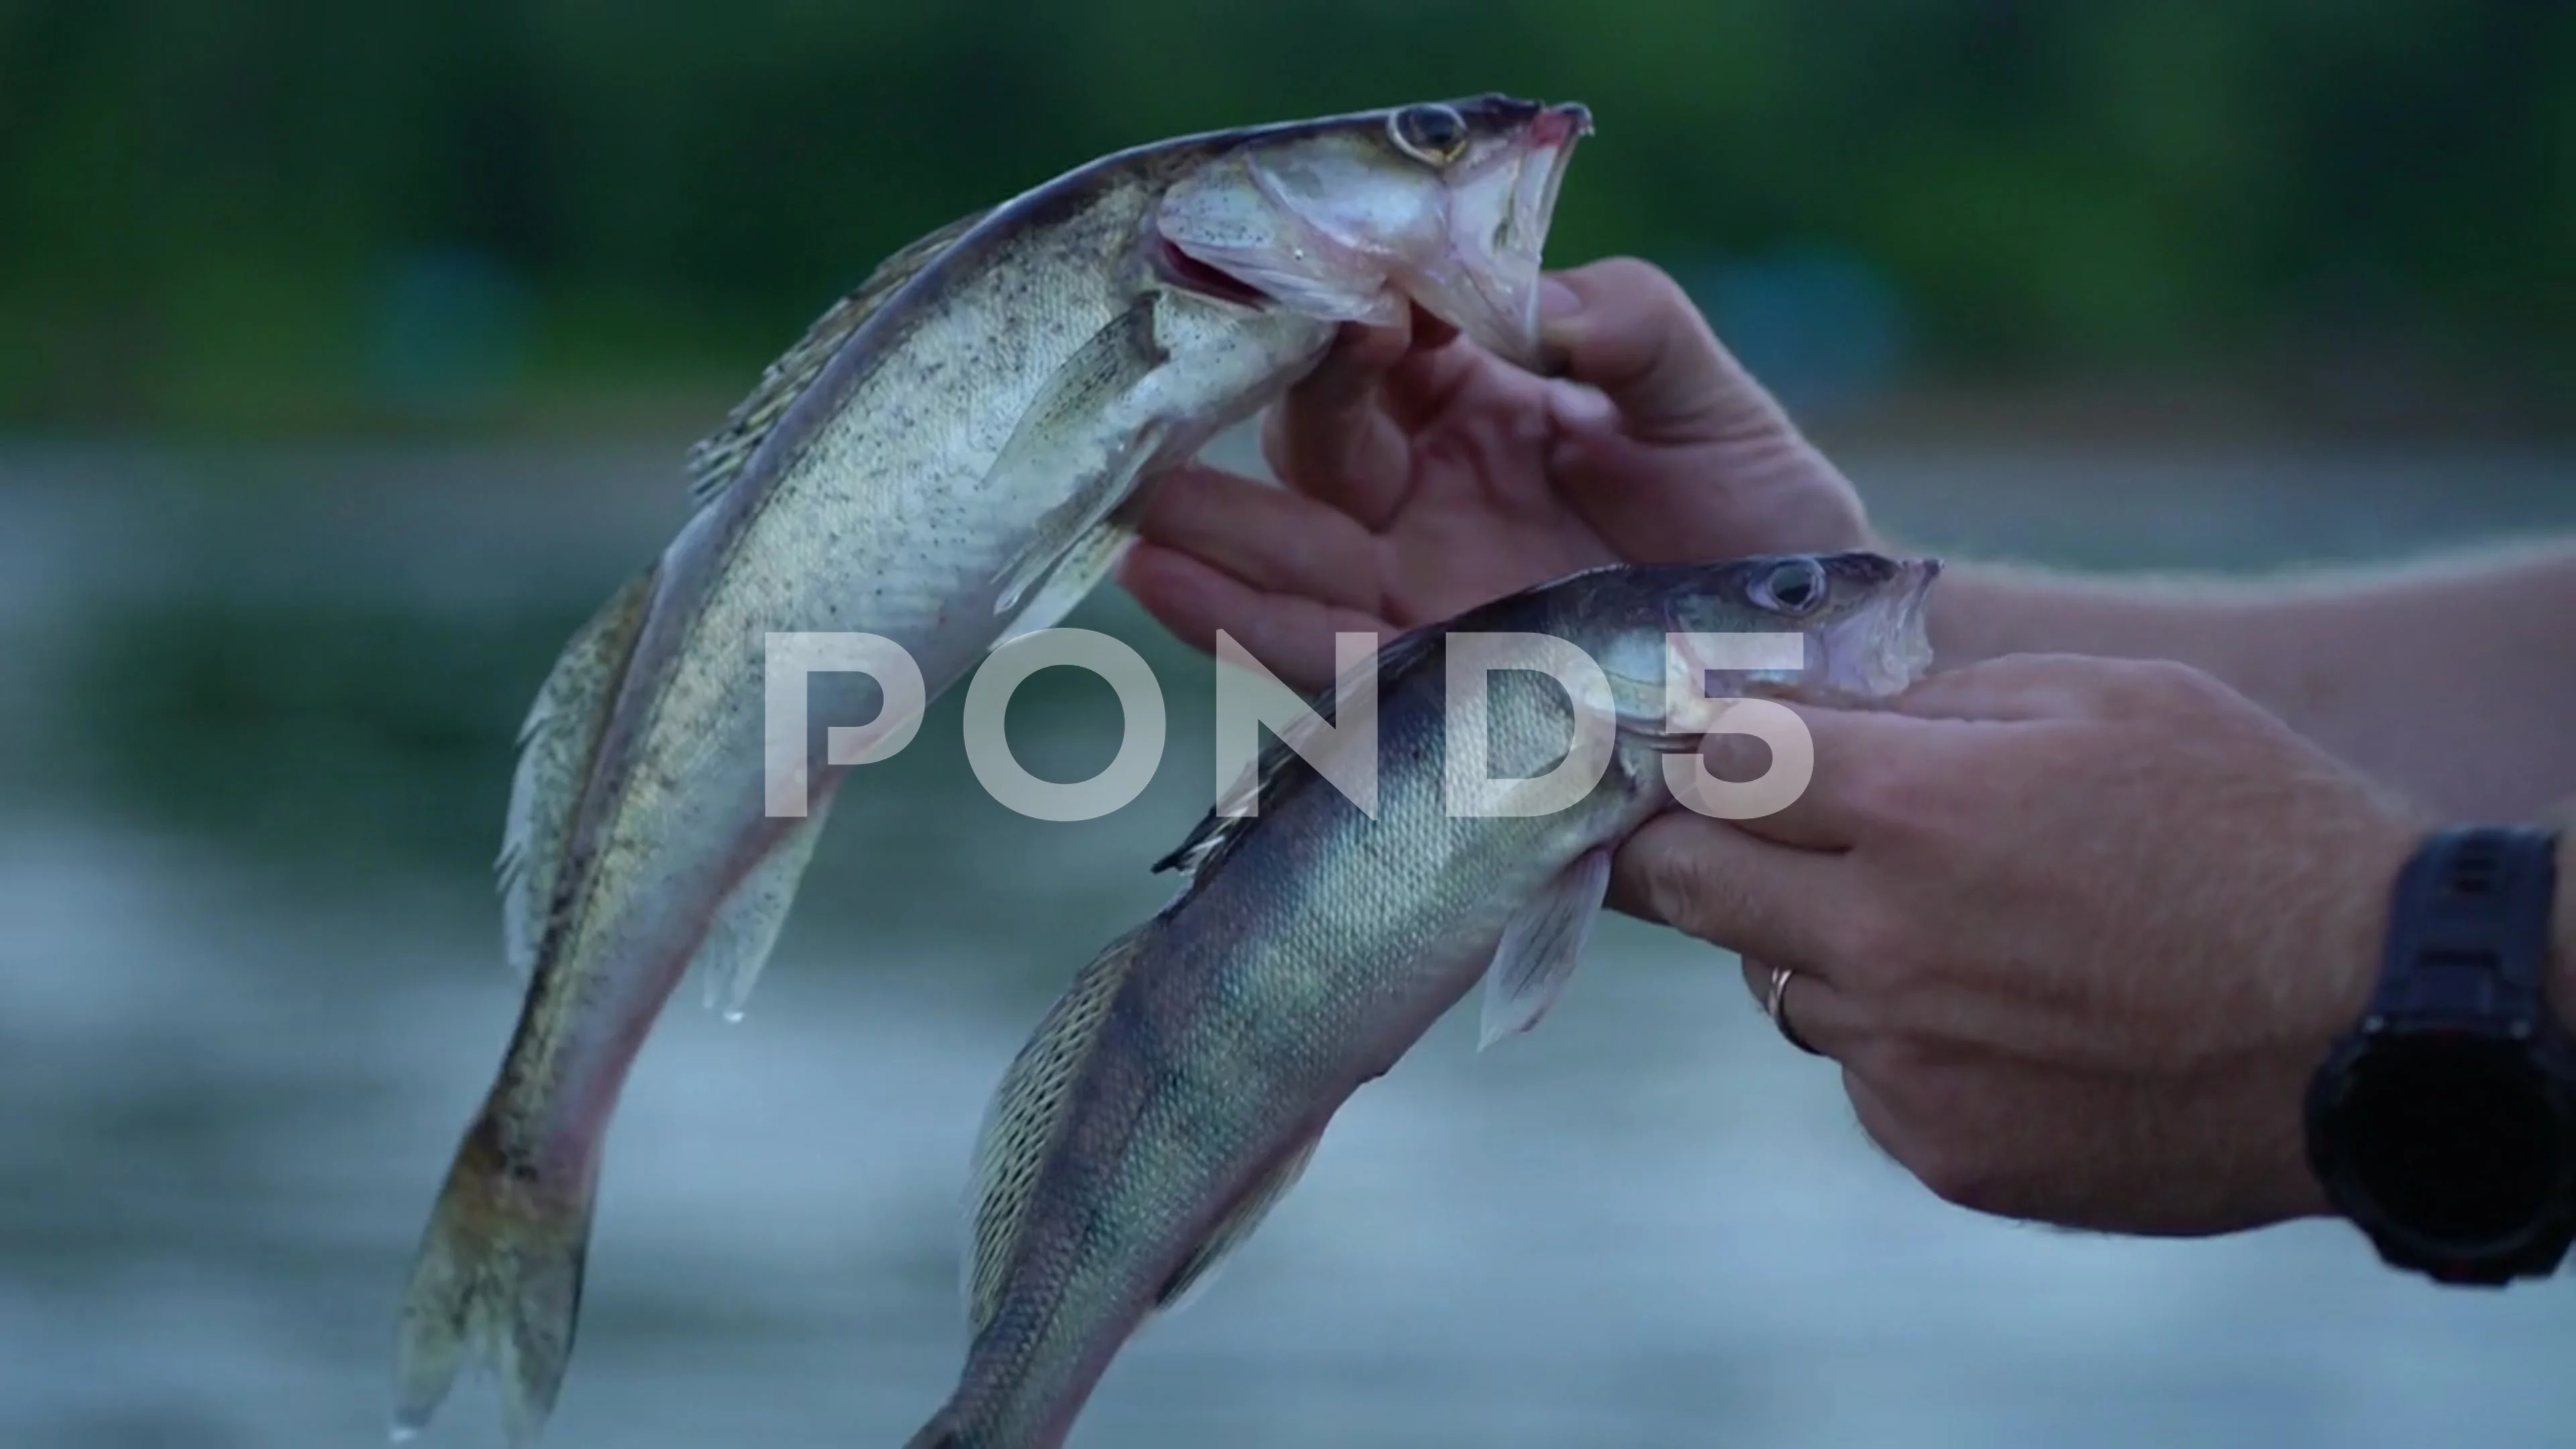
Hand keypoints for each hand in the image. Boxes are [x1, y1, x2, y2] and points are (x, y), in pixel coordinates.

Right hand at [1122, 258, 1872, 690]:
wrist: (1821, 689)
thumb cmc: (1767, 535)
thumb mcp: (1712, 408)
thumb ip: (1631, 327)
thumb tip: (1523, 287)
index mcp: (1482, 404)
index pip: (1380, 340)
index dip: (1349, 310)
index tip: (1350, 298)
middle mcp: (1428, 495)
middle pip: (1309, 441)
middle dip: (1236, 412)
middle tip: (1169, 382)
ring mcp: (1418, 594)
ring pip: (1286, 550)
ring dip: (1200, 527)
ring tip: (1121, 497)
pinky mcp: (1429, 690)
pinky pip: (1319, 654)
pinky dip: (1238, 623)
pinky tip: (1161, 584)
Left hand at [1615, 654, 2430, 1234]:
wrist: (2384, 1024)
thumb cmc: (2257, 832)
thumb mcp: (2110, 698)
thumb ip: (1939, 702)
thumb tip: (1816, 714)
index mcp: (1916, 809)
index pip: (1711, 760)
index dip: (1687, 742)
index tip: (1685, 742)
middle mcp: (1882, 942)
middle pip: (1682, 882)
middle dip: (1684, 843)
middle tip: (1721, 826)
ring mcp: (1906, 1060)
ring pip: (1774, 984)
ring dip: (1815, 947)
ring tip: (1942, 925)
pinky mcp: (1942, 1149)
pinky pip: (1861, 1074)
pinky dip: (1900, 1039)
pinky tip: (2005, 1016)